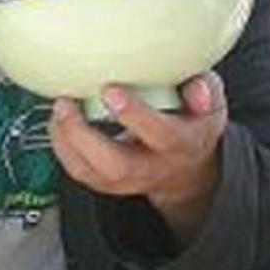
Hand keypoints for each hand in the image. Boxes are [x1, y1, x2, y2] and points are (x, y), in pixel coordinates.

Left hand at [49, 72, 226, 243]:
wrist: (188, 166)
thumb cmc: (193, 124)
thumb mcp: (212, 104)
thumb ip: (206, 90)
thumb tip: (196, 87)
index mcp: (181, 144)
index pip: (161, 134)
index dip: (135, 114)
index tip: (110, 90)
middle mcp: (154, 167)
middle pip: (117, 165)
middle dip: (86, 136)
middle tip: (68, 105)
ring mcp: (129, 179)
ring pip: (92, 173)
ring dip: (67, 141)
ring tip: (58, 108)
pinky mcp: (108, 182)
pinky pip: (80, 172)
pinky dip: (62, 147)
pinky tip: (57, 122)